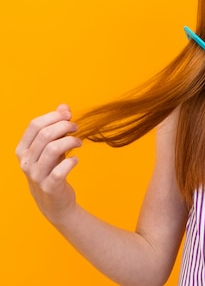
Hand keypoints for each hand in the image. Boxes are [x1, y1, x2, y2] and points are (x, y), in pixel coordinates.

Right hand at [15, 104, 82, 222]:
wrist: (54, 202)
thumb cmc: (52, 169)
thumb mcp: (52, 147)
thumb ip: (57, 126)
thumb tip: (64, 106)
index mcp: (23, 149)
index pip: (35, 125)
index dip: (54, 116)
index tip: (69, 115)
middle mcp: (26, 162)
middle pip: (45, 134)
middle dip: (65, 126)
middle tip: (76, 128)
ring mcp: (36, 175)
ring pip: (53, 149)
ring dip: (70, 141)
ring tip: (78, 142)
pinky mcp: (50, 187)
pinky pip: (61, 170)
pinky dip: (72, 161)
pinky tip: (76, 159)